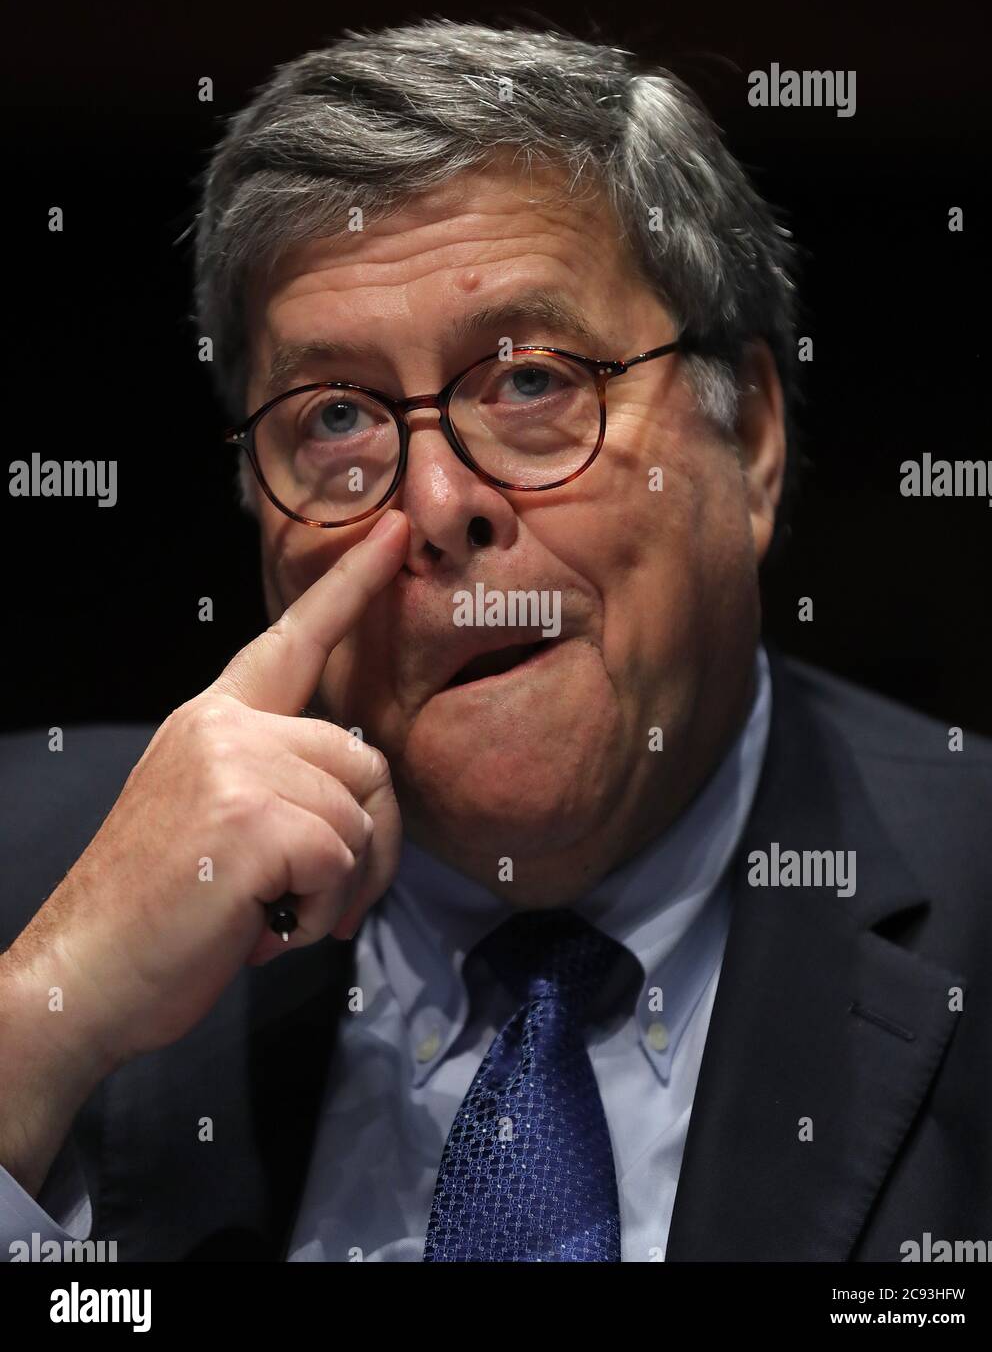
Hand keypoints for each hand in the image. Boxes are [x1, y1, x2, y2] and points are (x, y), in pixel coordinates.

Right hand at [2, 509, 407, 1076]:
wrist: (84, 974)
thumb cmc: (159, 910)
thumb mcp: (212, 816)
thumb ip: (275, 780)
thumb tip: (360, 805)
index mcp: (214, 719)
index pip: (293, 640)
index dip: (350, 587)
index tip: (394, 531)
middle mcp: (225, 726)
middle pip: (364, 760)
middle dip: (371, 841)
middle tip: (326, 900)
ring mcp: (236, 764)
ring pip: (359, 815)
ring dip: (338, 884)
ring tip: (278, 912)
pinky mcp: (251, 816)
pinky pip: (342, 856)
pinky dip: (321, 908)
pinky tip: (269, 926)